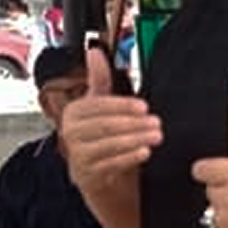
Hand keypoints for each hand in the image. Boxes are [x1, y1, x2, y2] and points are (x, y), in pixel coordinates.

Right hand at [61, 47, 162, 189]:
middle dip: (133, 124)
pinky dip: (129, 158)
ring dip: (135, 139)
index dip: (121, 105)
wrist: (98, 177)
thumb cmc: (100, 138)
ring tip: (156, 136)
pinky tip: (145, 152)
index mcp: (73, 113)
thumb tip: (94, 51)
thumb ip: (99, 80)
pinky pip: (110, 165)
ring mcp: (78, 156)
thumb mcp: (100, 107)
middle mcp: (70, 134)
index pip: (97, 106)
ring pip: (108, 145)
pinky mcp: (87, 176)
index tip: (144, 106)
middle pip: (104, 125)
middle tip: (156, 123)